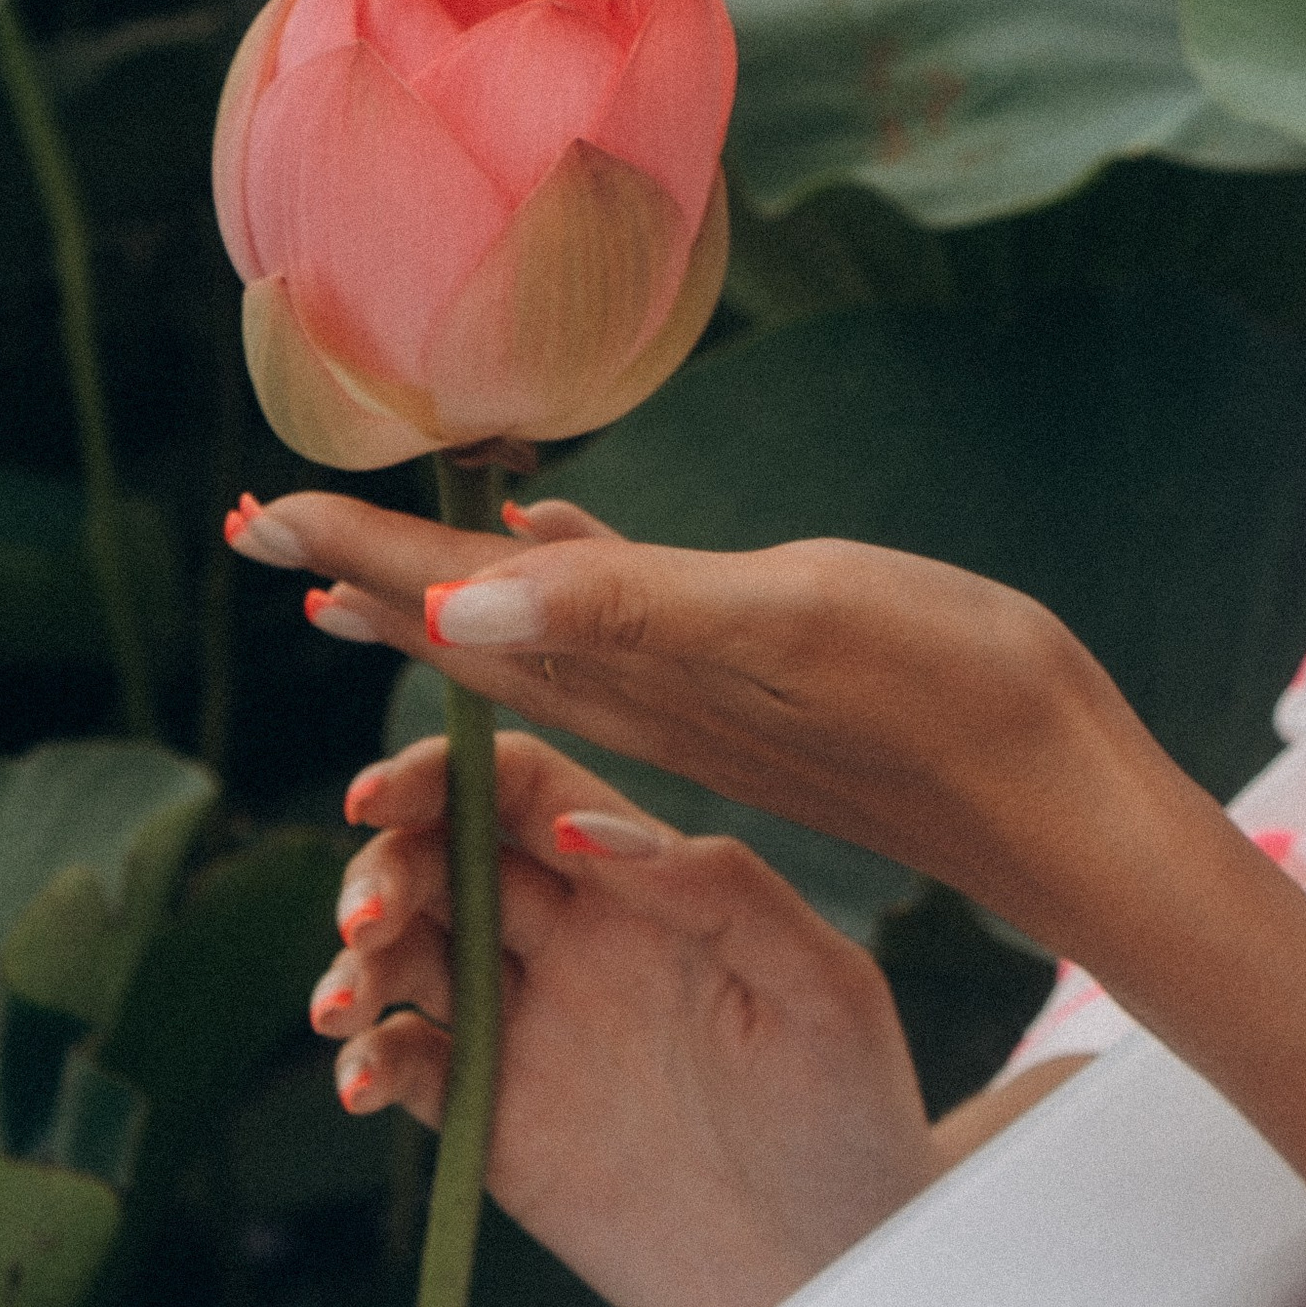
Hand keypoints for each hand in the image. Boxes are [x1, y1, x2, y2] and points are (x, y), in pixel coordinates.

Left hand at [232, 488, 1176, 953]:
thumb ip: (629, 616)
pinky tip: (545, 552)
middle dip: (362, 573)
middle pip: (464, 629)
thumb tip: (459, 608)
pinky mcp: (747, 689)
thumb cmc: (939, 697)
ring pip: (525, 640)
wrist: (1054, 791)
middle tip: (263, 523)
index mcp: (631, 673)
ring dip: (435, 593)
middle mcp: (642, 694)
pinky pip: (610, 635)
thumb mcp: (784, 629)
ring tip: (355, 559)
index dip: (353, 556)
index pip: (453, 611)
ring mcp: (695, 698)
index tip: (251, 515)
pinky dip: (554, 591)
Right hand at [315, 728, 933, 1306]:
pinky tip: (364, 1078)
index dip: (442, 773)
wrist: (843, 1270)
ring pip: (412, 957)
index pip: (523, 788)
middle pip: (446, 861)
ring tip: (344, 1008)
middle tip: (366, 917)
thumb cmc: (854, 1111)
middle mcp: (576, 940)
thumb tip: (592, 822)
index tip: (376, 794)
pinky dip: (369, 1061)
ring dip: (358, 963)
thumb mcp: (820, 987)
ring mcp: (532, 1031)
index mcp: (645, 880)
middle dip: (384, 867)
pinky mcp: (502, 1125)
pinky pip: (415, 1070)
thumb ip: (721, 889)